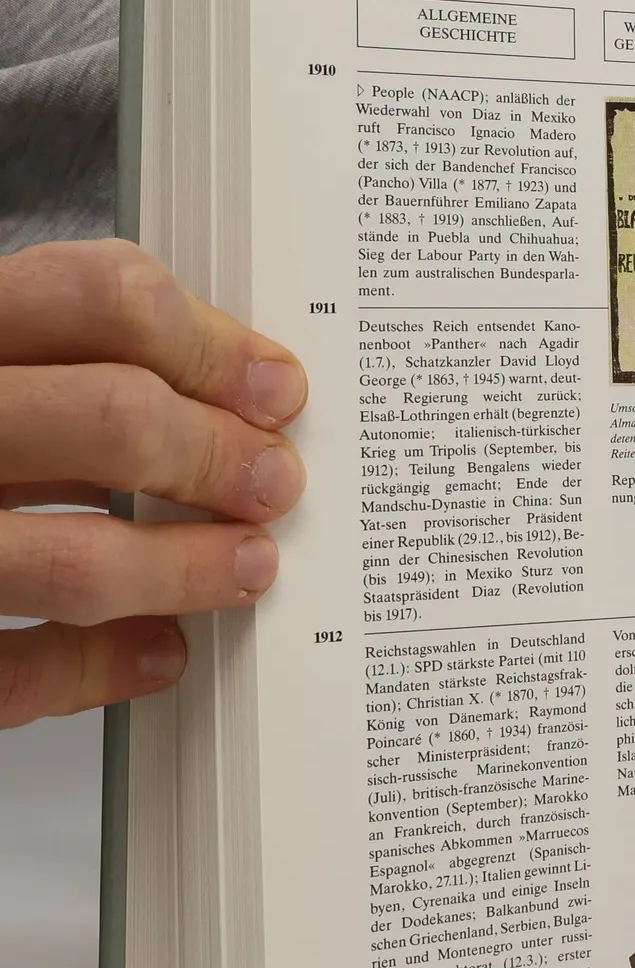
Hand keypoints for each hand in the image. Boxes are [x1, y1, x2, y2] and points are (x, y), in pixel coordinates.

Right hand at [0, 240, 306, 726]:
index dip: (211, 343)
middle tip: (272, 484)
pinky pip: (5, 672)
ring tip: (244, 568)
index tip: (275, 389)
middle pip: (108, 418)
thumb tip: (230, 395)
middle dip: (217, 458)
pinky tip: (156, 653)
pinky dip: (94, 668)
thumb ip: (53, 364)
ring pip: (68, 558)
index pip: (95, 295)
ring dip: (181, 569)